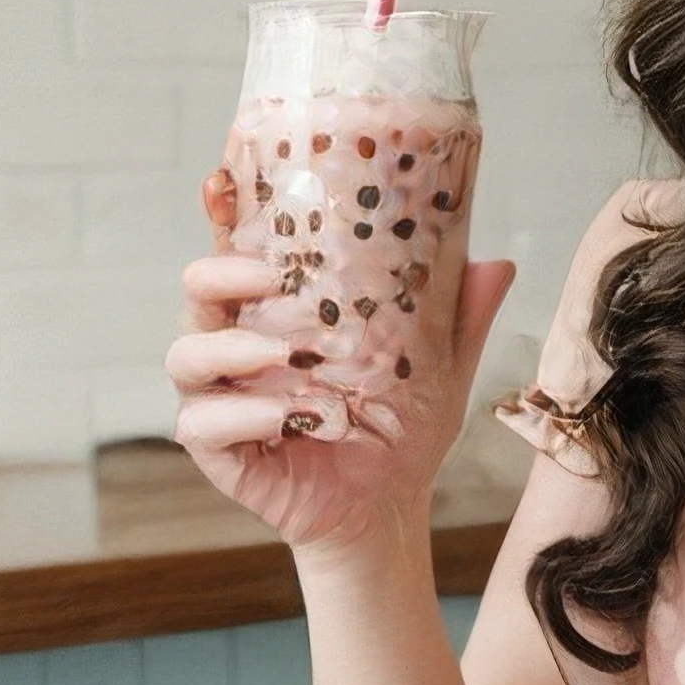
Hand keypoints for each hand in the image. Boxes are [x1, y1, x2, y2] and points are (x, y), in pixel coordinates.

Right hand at [167, 168, 518, 558]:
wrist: (389, 506)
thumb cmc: (400, 428)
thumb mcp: (440, 367)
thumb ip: (460, 317)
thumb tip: (498, 263)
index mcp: (275, 311)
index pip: (236, 249)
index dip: (221, 210)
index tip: (223, 178)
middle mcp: (235, 344)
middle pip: (196, 288)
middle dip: (220, 272)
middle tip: (270, 278)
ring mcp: (220, 396)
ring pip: (186, 353)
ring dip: (228, 349)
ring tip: (277, 357)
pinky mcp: (216, 450)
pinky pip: (201, 425)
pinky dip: (240, 418)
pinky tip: (283, 419)